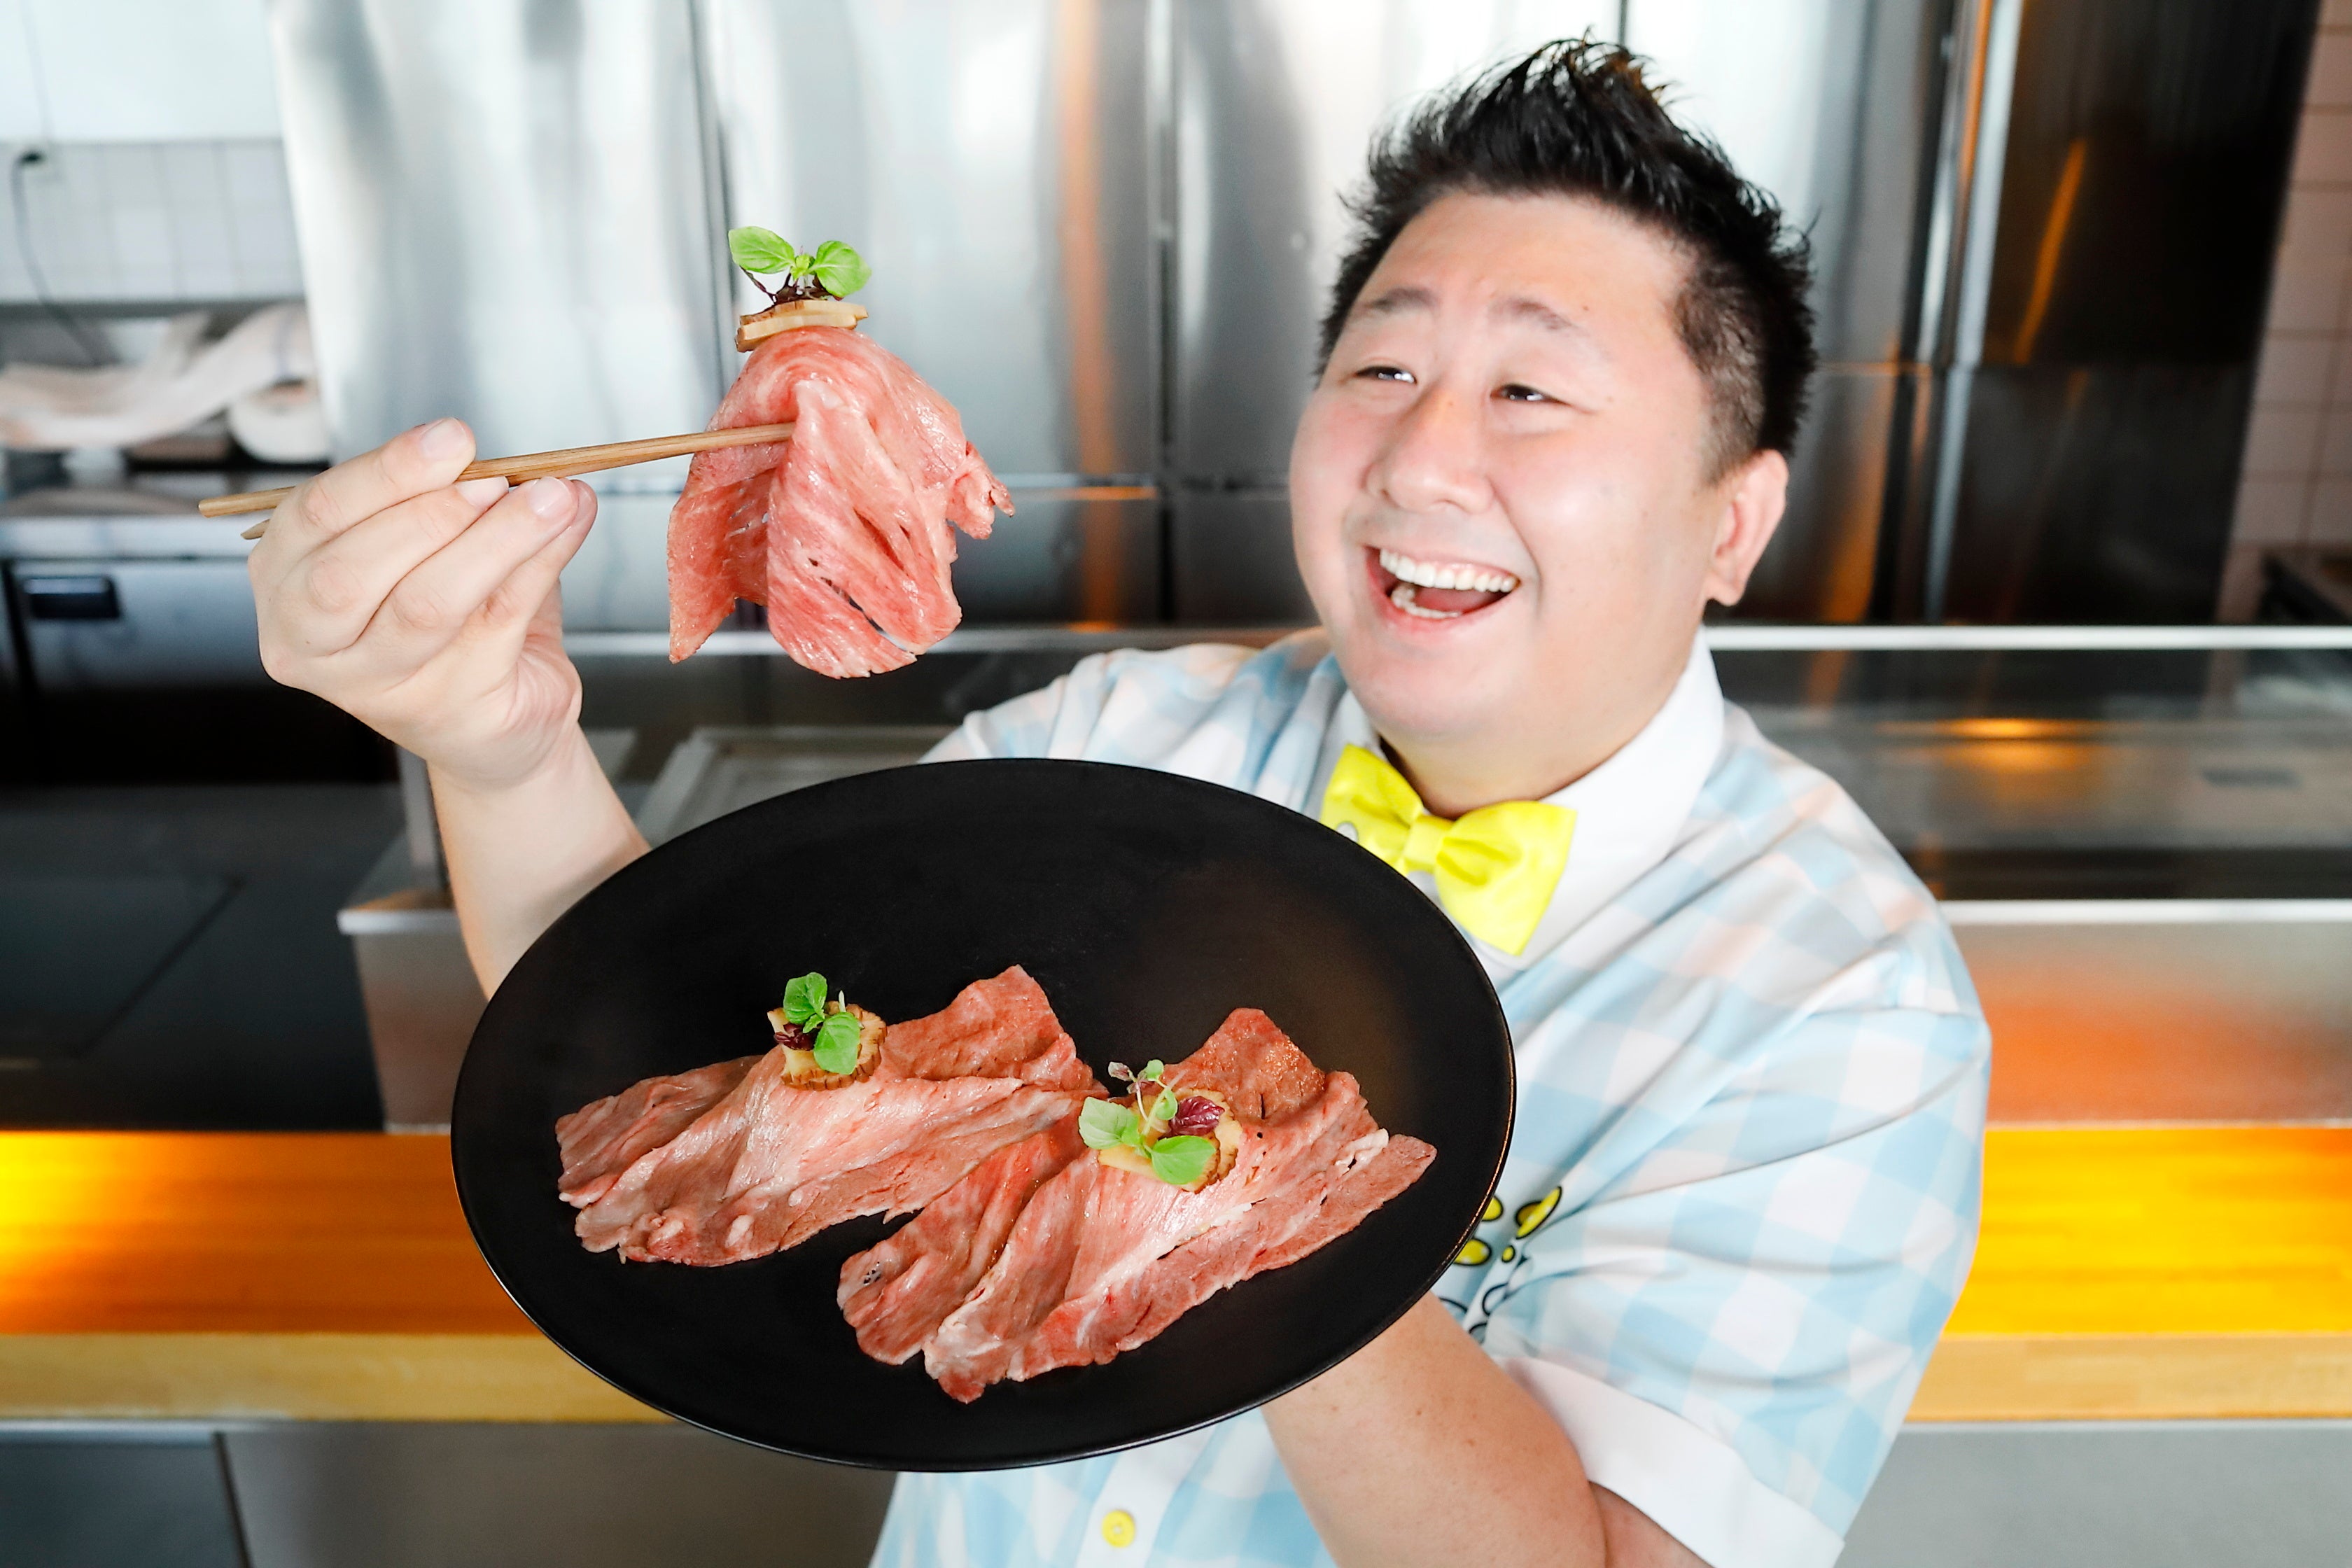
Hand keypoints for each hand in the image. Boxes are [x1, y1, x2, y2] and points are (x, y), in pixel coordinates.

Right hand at [249, 417, 597, 791]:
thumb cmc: (451, 626)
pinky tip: (567, 528)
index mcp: (285, 579)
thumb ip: (462, 501)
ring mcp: (372, 686)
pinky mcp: (446, 709)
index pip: (315, 515)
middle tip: (497, 478)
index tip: (451, 437)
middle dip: (432, 511)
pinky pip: (495, 622)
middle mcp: (309, 642)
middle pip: (353, 569)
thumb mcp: (437, 547)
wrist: (495, 721)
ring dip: (497, 538)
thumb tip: (529, 468)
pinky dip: (539, 565)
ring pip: (427, 602)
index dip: (385, 472)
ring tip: (551, 500)